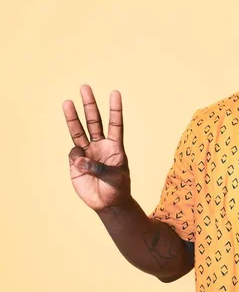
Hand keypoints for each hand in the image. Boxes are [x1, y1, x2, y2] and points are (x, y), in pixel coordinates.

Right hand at [63, 85, 130, 211]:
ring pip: (79, 131)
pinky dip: (76, 158)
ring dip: (73, 117)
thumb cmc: (118, 188)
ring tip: (67, 102)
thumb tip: (78, 158)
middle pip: (94, 121)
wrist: (108, 203)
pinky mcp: (76, 162)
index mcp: (115, 146)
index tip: (115, 93)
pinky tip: (80, 166)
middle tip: (85, 87)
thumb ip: (99, 167)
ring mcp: (87, 152)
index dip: (115, 109)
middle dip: (89, 105)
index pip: (115, 123)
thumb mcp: (115, 177)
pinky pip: (73, 154)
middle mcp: (100, 145)